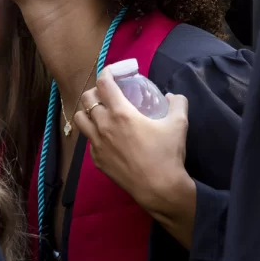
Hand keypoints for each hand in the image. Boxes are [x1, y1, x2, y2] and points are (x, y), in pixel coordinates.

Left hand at [74, 69, 195, 247]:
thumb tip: (172, 95)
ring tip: (102, 113)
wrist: (159, 189)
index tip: (116, 72)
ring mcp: (97, 144)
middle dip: (96, 91)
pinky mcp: (96, 160)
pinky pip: (88, 141)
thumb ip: (177, 103)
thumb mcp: (179, 124)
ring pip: (80, 119)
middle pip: (87, 98)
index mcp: (121, 113)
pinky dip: (95, 134)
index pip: (104, 83)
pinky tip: (109, 138)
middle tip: (110, 94)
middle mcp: (103, 125)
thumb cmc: (167, 154)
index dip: (108, 72)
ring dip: (88, 111)